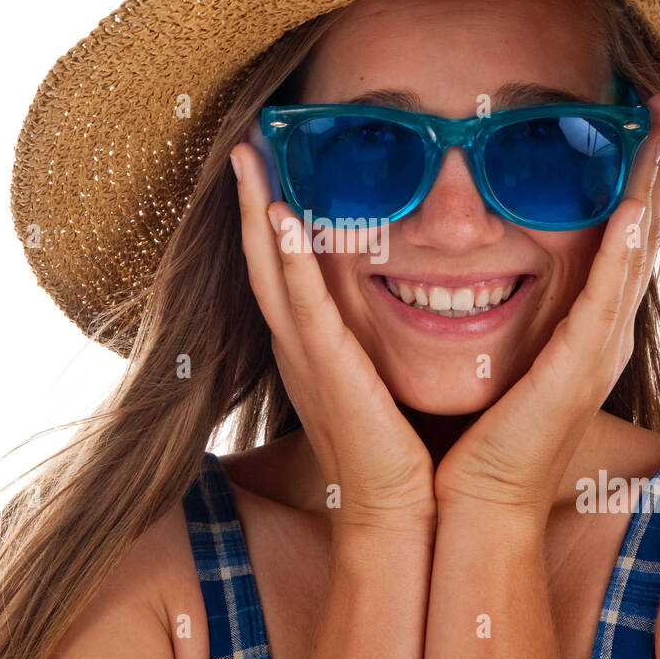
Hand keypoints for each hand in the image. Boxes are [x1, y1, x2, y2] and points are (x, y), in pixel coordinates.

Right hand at [230, 143, 437, 535]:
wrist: (399, 512)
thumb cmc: (402, 453)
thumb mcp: (384, 383)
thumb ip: (379, 345)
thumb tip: (415, 305)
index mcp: (312, 349)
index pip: (281, 271)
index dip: (267, 220)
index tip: (268, 169)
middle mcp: (297, 346)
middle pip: (261, 258)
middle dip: (249, 201)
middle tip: (244, 145)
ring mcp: (304, 356)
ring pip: (267, 269)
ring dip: (255, 211)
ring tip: (246, 157)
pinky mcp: (324, 368)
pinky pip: (299, 301)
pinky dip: (284, 257)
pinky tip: (278, 214)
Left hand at [433, 93, 659, 521]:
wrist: (469, 501)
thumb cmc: (471, 429)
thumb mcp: (483, 348)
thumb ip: (487, 304)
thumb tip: (456, 252)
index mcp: (580, 327)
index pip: (612, 235)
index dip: (626, 176)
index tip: (628, 118)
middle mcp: (601, 333)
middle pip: (637, 231)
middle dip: (650, 164)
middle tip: (657, 102)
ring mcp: (598, 351)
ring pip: (635, 250)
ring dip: (648, 184)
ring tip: (656, 125)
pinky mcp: (581, 372)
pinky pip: (609, 297)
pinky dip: (622, 248)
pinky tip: (631, 204)